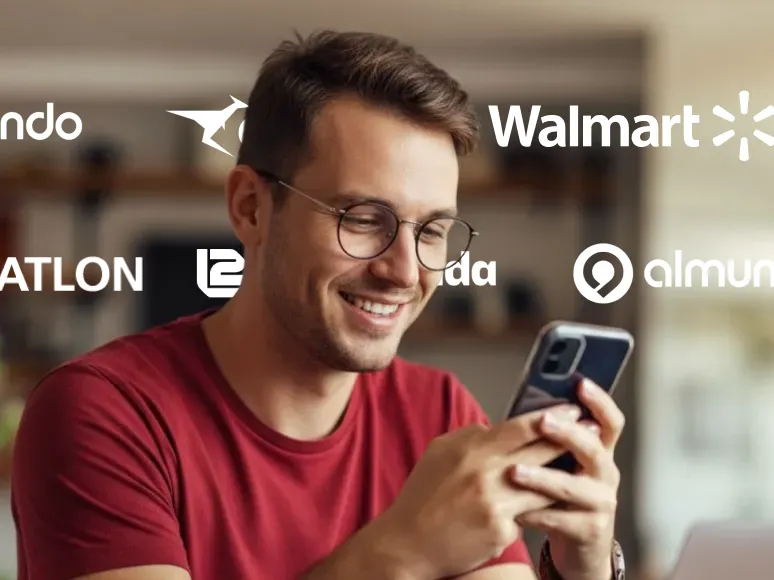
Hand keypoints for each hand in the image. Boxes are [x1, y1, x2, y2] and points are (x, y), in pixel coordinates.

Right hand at [374, 405, 583, 578]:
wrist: (407, 542)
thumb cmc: (423, 497)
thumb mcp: (440, 453)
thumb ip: (470, 436)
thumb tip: (495, 427)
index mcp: (471, 447)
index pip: (519, 426)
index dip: (550, 417)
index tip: (571, 410)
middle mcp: (484, 470)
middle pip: (539, 449)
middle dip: (569, 438)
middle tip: (592, 429)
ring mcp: (494, 501)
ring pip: (543, 483)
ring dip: (565, 474)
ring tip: (585, 466)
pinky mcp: (500, 529)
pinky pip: (529, 515)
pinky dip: (539, 509)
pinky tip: (557, 504)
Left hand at [512, 379, 624, 579]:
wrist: (580, 544)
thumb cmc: (563, 494)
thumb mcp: (562, 462)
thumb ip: (552, 439)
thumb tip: (526, 406)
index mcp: (600, 451)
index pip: (610, 422)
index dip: (599, 402)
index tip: (581, 383)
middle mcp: (606, 474)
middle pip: (594, 449)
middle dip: (568, 434)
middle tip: (543, 422)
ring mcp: (601, 503)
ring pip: (574, 487)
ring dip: (543, 478)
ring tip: (515, 471)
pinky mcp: (590, 530)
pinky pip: (559, 520)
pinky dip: (534, 514)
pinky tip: (514, 510)